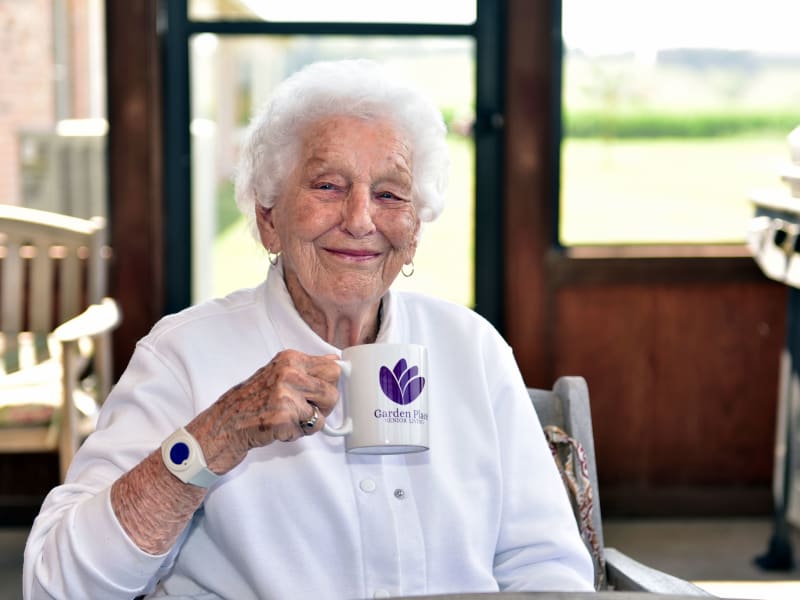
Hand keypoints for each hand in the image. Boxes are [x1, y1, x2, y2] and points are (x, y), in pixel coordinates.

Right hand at [187, 350, 340, 474]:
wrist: (224, 424)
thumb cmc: (251, 401)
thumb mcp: (279, 373)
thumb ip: (307, 367)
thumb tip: (335, 360)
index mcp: (290, 359)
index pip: (333, 368)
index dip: (330, 385)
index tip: (323, 392)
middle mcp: (289, 373)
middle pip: (332, 392)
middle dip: (324, 407)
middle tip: (304, 410)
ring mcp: (285, 396)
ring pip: (322, 415)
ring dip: (309, 423)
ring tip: (289, 418)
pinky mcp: (282, 418)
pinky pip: (307, 431)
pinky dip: (295, 434)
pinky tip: (278, 427)